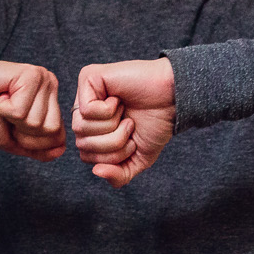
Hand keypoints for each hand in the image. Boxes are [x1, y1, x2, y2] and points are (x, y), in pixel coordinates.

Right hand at [0, 57, 65, 160]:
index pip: (58, 137)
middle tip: (7, 113)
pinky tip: (0, 95)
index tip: (12, 123)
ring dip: (12, 118)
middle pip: (51, 130)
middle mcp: (50, 87)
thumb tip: (60, 150)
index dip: (30, 140)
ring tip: (2, 103)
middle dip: (23, 130)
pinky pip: (22, 109)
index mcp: (50, 102)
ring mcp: (42, 79)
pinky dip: (4, 108)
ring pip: (37, 121)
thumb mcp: (13, 140)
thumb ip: (38, 148)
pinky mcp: (30, 74)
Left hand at [72, 58, 175, 186]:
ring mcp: (83, 95)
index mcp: (92, 131)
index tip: (131, 139)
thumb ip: (118, 175)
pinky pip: (86, 110)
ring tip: (125, 112)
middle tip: (130, 125)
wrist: (172, 98)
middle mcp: (84, 113)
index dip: (112, 157)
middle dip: (113, 143)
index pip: (86, 156)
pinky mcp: (87, 78)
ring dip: (112, 126)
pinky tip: (118, 98)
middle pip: (82, 144)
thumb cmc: (155, 124)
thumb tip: (96, 171)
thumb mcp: (137, 159)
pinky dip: (108, 110)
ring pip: (81, 128)